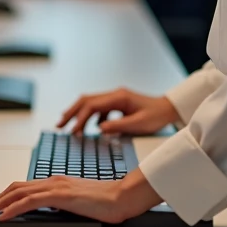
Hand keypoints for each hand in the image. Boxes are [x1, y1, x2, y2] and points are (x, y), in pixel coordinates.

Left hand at [0, 170, 161, 223]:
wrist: (123, 196)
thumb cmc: (107, 201)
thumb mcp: (77, 203)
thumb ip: (62, 204)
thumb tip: (48, 213)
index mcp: (57, 181)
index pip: (24, 186)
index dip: (5, 195)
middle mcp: (54, 180)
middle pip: (16, 187)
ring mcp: (56, 186)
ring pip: (18, 192)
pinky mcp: (61, 196)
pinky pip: (29, 201)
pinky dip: (12, 208)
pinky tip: (3, 215)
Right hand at [58, 87, 178, 135]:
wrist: (167, 109)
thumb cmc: (156, 116)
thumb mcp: (138, 124)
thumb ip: (118, 126)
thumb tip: (99, 129)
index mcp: (118, 98)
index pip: (93, 106)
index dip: (80, 118)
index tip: (73, 131)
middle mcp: (114, 95)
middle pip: (86, 101)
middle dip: (72, 113)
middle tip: (59, 125)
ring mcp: (115, 98)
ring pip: (90, 104)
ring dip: (78, 114)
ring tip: (68, 128)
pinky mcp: (117, 104)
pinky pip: (99, 109)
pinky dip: (90, 118)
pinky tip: (89, 129)